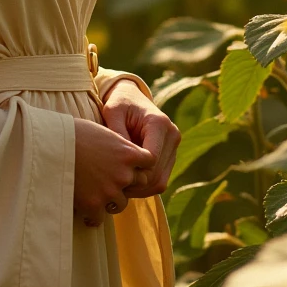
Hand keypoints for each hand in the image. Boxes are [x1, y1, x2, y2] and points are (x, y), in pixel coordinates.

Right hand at [72, 117, 156, 225]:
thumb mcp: (101, 131)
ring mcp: (110, 191)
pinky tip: (84, 209)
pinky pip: (100, 218)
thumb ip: (117, 144)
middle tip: (111, 178)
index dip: (139, 163)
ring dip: (111, 199)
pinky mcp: (94, 205)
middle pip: (139, 183)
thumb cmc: (72, 133)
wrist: (50, 145)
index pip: (149, 162)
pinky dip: (93, 215)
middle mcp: (124, 174)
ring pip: (122, 203)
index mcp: (128, 152)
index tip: (128, 162)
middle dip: (127, 181)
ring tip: (96, 193)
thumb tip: (120, 151)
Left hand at [99, 80, 180, 198]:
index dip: (133, 170)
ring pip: (160, 181)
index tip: (114, 174)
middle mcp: (172, 135)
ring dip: (141, 189)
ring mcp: (174, 146)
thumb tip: (121, 159)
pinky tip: (128, 185)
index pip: (151, 158)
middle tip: (113, 188)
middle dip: (136, 183)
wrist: (131, 97)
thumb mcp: (113, 111)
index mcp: (159, 123)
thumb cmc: (119, 104)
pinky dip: (145, 187)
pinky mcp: (171, 155)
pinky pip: (161, 180)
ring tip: (119, 189)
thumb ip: (117, 132)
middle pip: (156, 173)